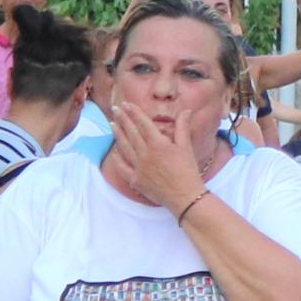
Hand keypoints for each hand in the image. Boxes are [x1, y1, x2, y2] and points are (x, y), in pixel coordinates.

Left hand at [110, 97, 212, 213]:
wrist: (185, 196)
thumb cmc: (188, 171)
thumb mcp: (187, 147)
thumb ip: (183, 127)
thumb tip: (187, 110)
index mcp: (158, 144)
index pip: (143, 123)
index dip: (134, 112)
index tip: (127, 104)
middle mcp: (145, 153)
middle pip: (131, 132)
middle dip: (123, 119)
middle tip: (115, 108)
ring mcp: (138, 167)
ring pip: (124, 147)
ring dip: (117, 134)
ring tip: (112, 124)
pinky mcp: (135, 180)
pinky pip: (122, 167)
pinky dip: (117, 159)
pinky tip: (114, 152)